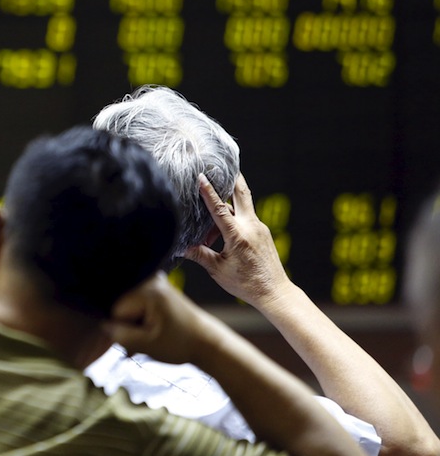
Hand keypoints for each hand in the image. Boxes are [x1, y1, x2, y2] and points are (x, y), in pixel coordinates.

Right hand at [103, 271, 209, 364]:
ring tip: (152, 333)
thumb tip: (102, 325)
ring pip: (128, 305)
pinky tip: (152, 327)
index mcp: (148, 290)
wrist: (207, 342)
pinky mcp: (158, 287)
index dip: (124, 328)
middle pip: (120, 304)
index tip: (140, 338)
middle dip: (128, 324)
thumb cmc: (180, 344)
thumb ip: (121, 335)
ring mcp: (155, 281)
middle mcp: (150, 279)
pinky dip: (140, 318)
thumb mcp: (147, 345)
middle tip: (146, 338)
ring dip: (134, 323)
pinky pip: (137, 303)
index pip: (116, 309)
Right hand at [184, 172, 290, 307]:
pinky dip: (234, 217)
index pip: (219, 208)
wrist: (274, 292)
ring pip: (242, 207)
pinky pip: (246, 218)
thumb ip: (200, 255)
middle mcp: (251, 227)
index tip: (201, 176)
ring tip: (215, 204)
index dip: (209, 191)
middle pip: (242, 194)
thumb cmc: (245, 283)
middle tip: (226, 163)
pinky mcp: (263, 233)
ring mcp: (259, 228)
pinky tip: (223, 228)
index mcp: (237, 235)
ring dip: (229, 202)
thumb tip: (181, 247)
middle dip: (234, 177)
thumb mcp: (218, 270)